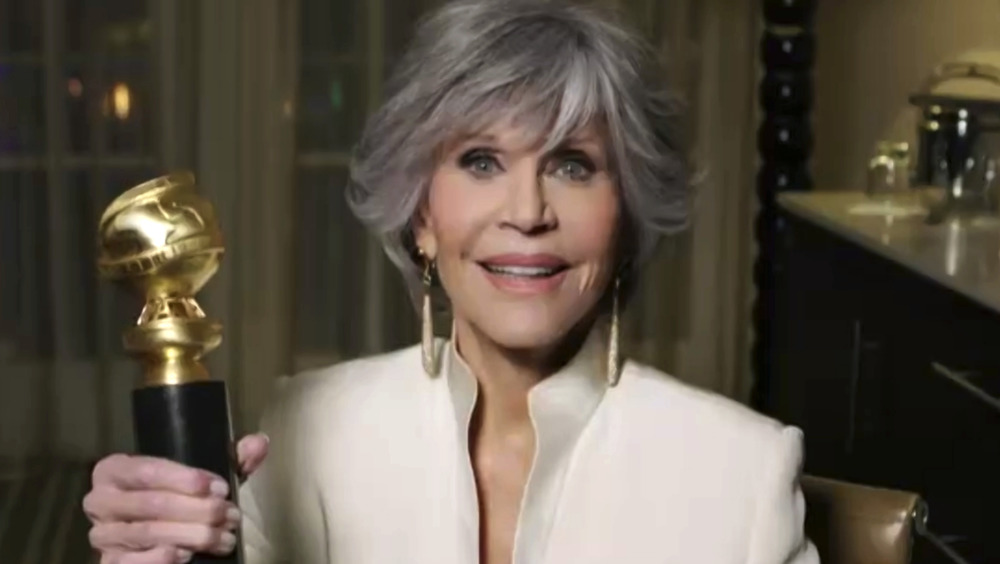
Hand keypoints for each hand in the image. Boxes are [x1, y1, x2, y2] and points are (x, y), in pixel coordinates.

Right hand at [84, 434, 269, 563]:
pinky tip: (186, 555)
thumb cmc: (177, 498)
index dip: (186, 479)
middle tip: (230, 516)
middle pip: (152, 503)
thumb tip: (259, 443)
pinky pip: (129, 562)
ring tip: (224, 538)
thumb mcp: (202, 478)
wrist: (152, 537)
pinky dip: (160, 558)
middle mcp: (100, 500)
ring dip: (191, 536)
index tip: (221, 489)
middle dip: (198, 511)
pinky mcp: (107, 563)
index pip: (148, 470)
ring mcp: (101, 534)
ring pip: (148, 532)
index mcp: (115, 470)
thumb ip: (230, 459)